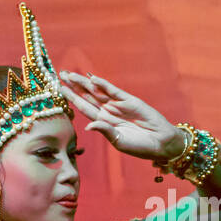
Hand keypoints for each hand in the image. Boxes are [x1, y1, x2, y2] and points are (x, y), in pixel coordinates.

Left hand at [58, 70, 180, 161]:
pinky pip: (114, 91)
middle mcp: (108, 110)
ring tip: (70, 74)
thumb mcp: (119, 140)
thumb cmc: (139, 146)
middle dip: (74, 86)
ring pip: (98, 91)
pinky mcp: (130, 100)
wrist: (160, 143)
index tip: (59, 89)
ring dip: (84, 82)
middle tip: (60, 74)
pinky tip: (92, 79)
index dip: (71, 98)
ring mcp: (118, 104)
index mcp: (102, 121)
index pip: (83, 107)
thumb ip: (104, 131)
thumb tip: (88, 126)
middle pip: (87, 95)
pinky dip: (104, 85)